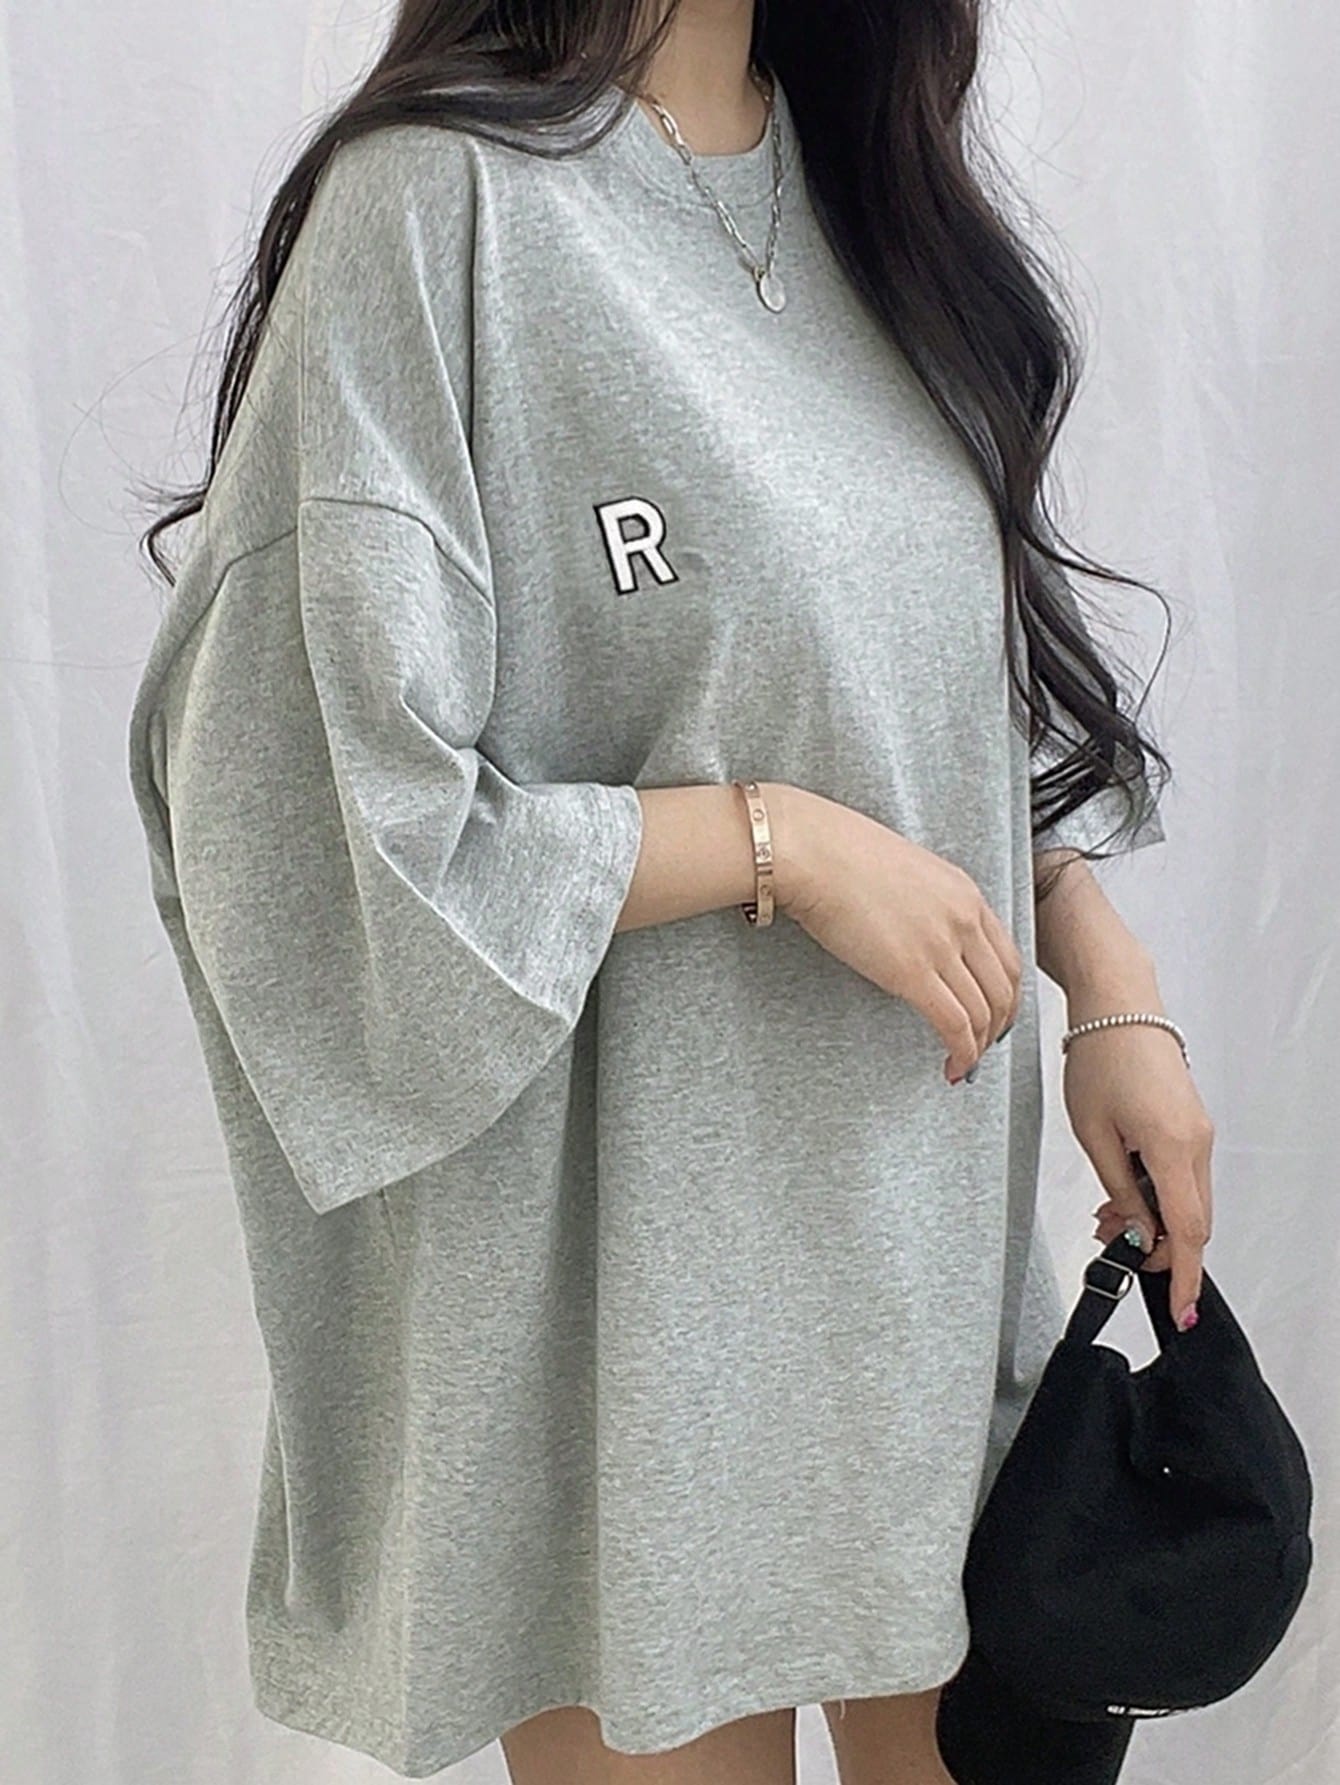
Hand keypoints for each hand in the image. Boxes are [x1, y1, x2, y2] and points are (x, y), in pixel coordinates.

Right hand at [771, 786, 1022, 1083]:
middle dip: (999, 1026)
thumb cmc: (841, 854)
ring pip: (983, 1011)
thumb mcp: (907, 872)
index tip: (996, 1014)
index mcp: (965, 893)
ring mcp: (941, 946)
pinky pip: (953, 1023)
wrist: (813, 852)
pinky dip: (961, 1052)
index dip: (1007, 995)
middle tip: (985, 1046)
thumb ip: (928, 904)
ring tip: (964, 1063)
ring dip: (979, 1046)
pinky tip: (952, 1066)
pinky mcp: (912, 973)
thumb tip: (922, 937)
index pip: (1008, 956)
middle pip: (1003, 988)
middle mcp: (964, 920)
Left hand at [1066, 1013, 1214, 1331]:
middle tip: (1111, 1245)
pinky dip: (1159, 1194)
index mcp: (1173, 1146)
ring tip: (1107, 1215)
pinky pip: (1184, 1176)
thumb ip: (1117, 1188)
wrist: (1119, 1008)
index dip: (1185, 1274)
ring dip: (1154, 1219)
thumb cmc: (1101, 1058)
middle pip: (1193, 1221)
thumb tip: (1135, 1231)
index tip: (1180, 1309)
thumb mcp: (1093, 1133)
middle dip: (1157, 1246)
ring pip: (1188, 1200)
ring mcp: (1199, 1134)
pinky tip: (1124, 1190)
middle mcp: (1197, 1143)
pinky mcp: (1191, 1126)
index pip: (1188, 1229)